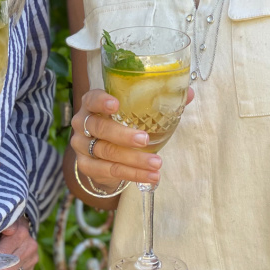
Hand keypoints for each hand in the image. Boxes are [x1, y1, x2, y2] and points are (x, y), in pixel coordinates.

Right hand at [71, 87, 192, 190]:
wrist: (104, 152)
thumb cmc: (122, 123)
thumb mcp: (135, 111)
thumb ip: (159, 100)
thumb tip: (188, 92)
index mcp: (92, 104)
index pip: (92, 99)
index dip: (102, 102)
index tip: (116, 105)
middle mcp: (82, 123)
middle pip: (100, 128)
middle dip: (124, 135)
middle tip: (146, 140)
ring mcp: (81, 146)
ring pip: (106, 152)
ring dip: (133, 160)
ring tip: (156, 164)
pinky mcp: (86, 166)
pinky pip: (108, 171)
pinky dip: (131, 174)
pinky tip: (149, 177)